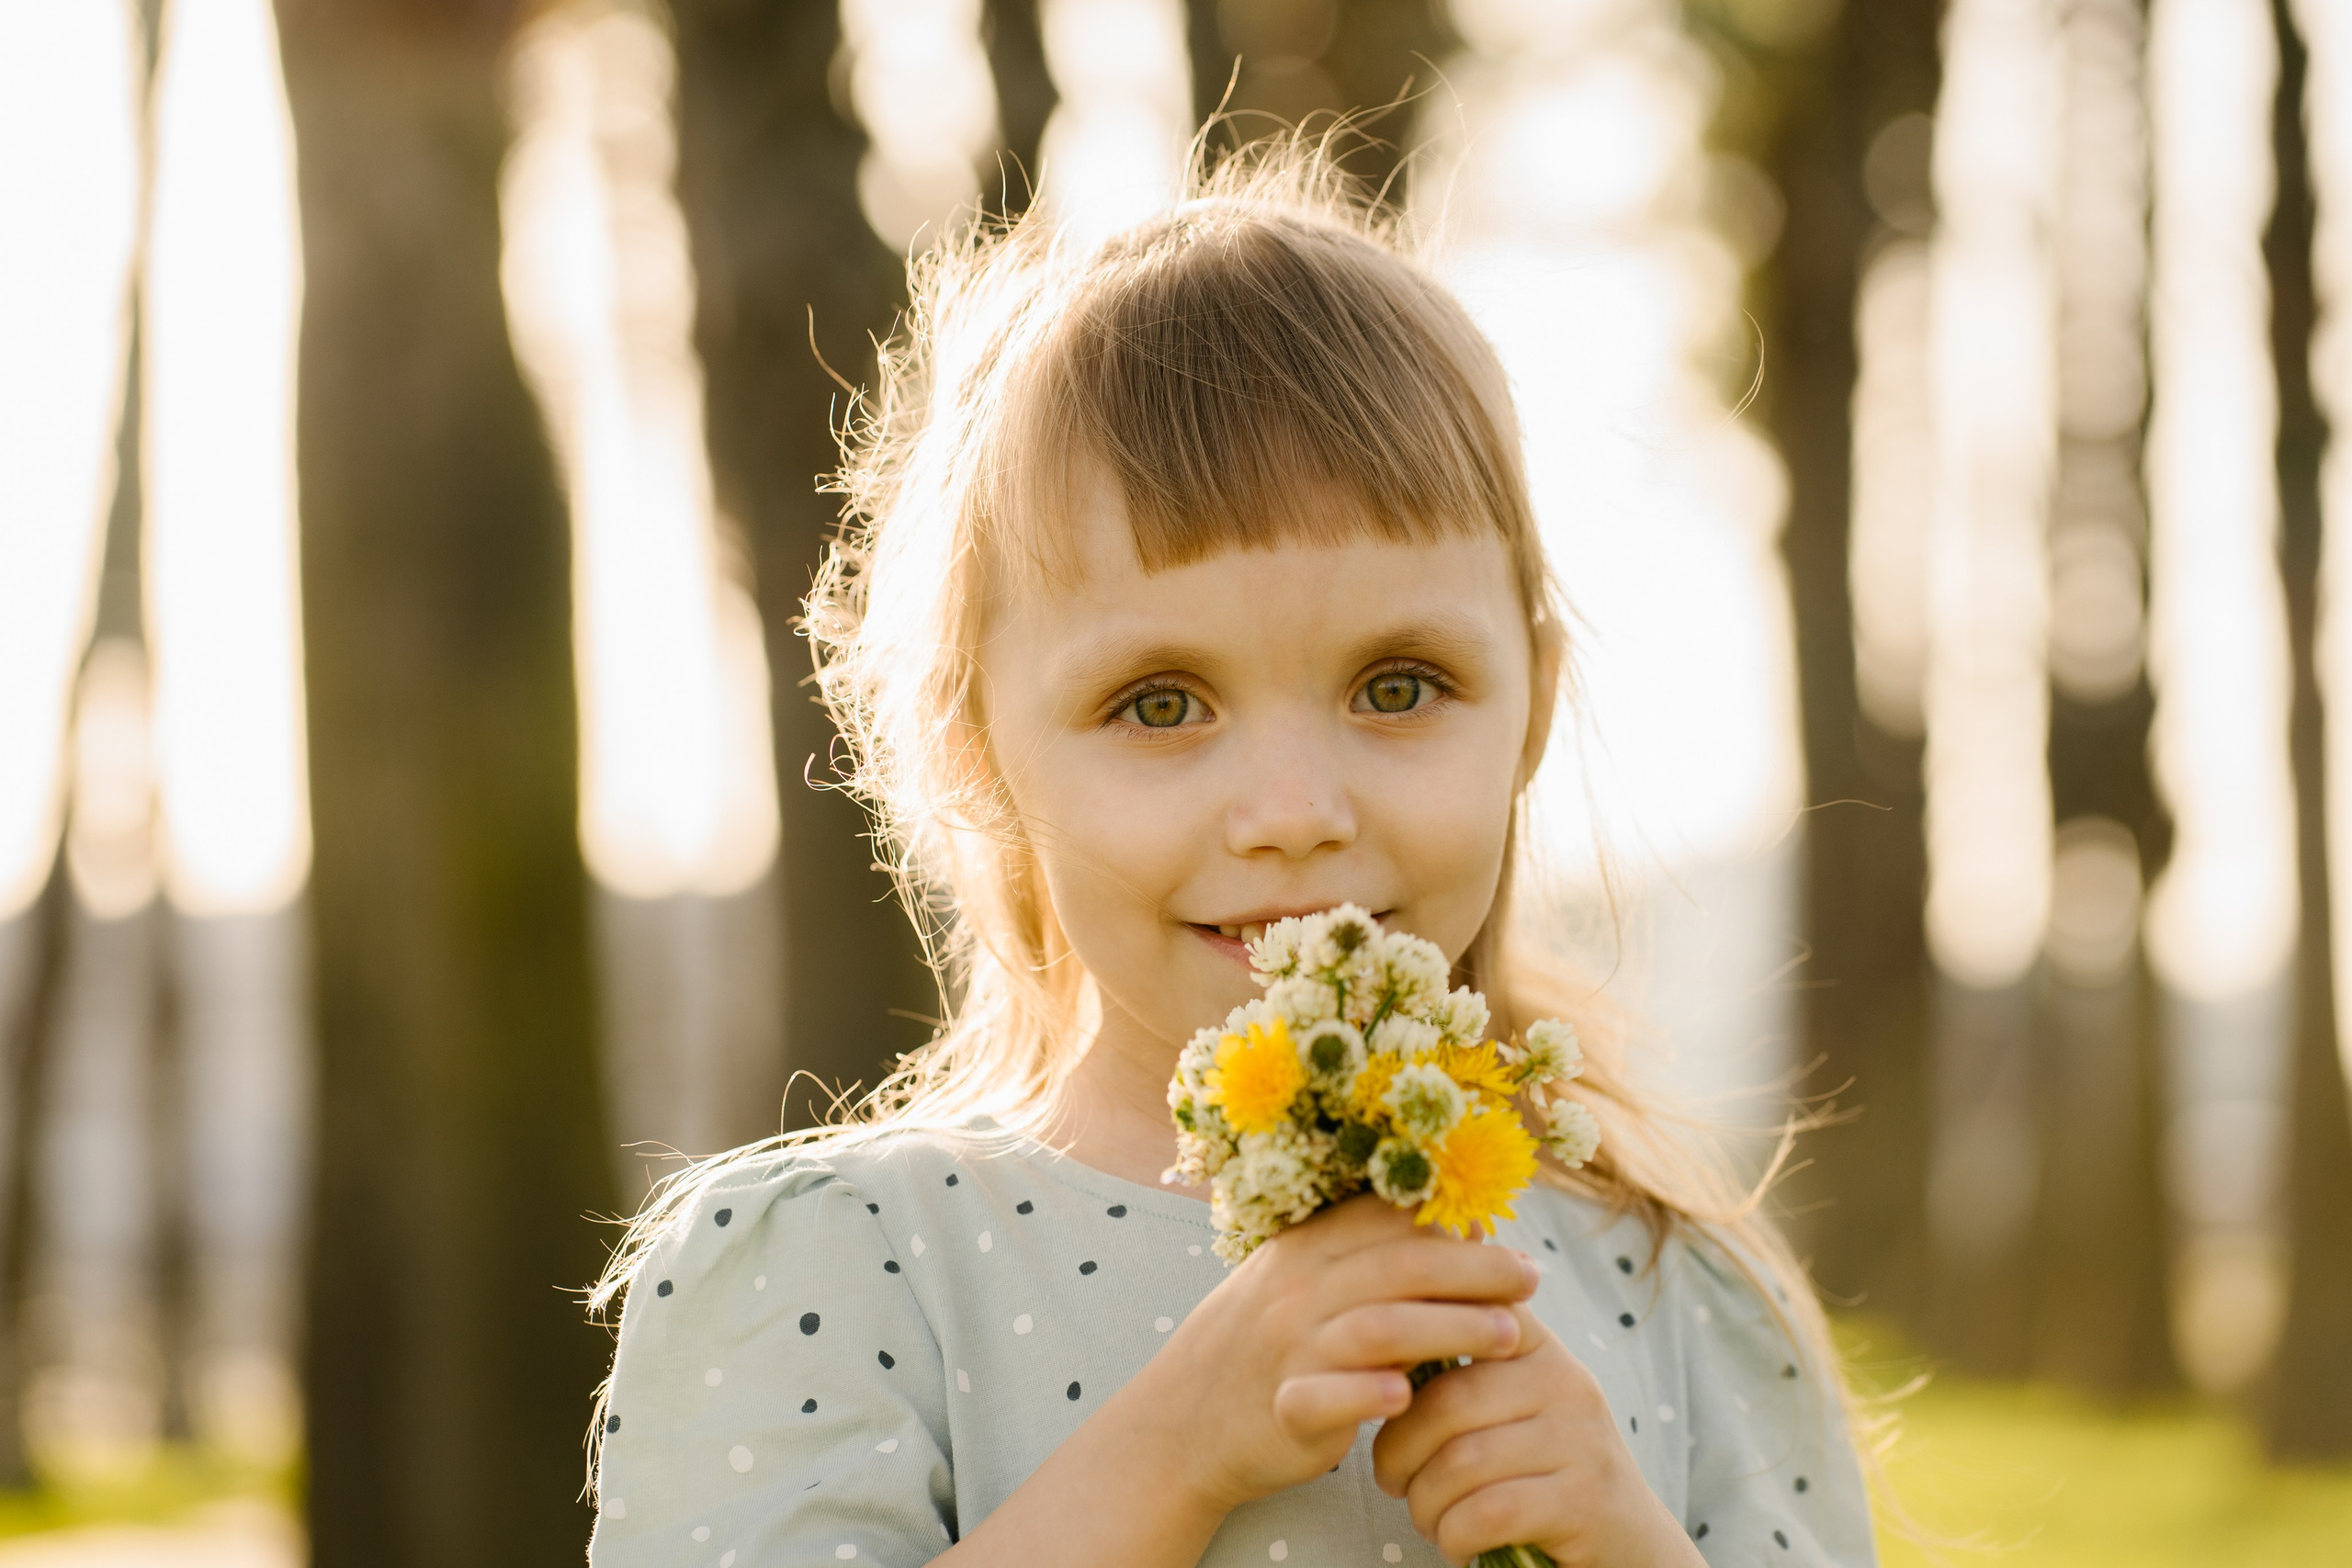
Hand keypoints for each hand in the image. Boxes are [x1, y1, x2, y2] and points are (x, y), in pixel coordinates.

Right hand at [1120, 1196, 1538, 1519]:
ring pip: (1381, 1327)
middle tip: (1532, 1279)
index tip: (1504, 1235)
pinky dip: (1369, 1395)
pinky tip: (1408, 1398)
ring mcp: (1288, 1348)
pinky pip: (1328, 1396)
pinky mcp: (1284, 1408)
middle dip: (1476, 1270)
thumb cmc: (1265, 1345)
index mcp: (1306, 1248)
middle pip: (1401, 1265)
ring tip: (1512, 1337)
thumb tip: (1460, 1229)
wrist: (1183, 1420)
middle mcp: (1296, 1289)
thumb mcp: (1302, 1281)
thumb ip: (1365, 1255)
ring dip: (1453, 1328)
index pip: (1388, 1218)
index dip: (1452, 1222)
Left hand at [1370, 1303, 1705, 1567]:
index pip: (1465, 1311)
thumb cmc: (1545, 1475)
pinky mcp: (1584, 1499)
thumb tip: (1375, 1331)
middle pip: (1446, 1402)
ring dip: (1426, 1504)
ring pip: (1461, 1462)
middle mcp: (1565, 1380)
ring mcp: (1580, 1438)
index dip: (1409, 1329)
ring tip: (1428, 1518)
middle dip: (1399, 1452)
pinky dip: (1454, 1536)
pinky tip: (1457, 1544)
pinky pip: (1488, 1512)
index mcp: (1537, 1347)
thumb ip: (1463, 1368)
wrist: (1630, 1547)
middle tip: (1394, 1482)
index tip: (1370, 1365)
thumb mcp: (1513, 1407)